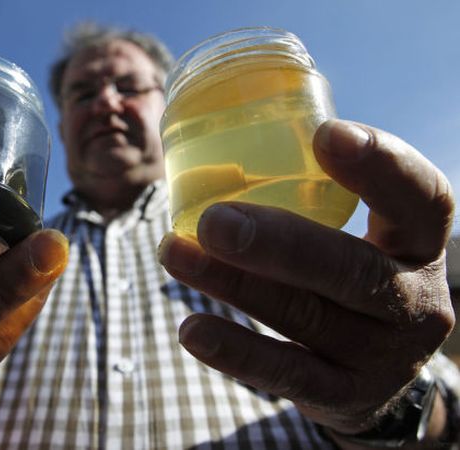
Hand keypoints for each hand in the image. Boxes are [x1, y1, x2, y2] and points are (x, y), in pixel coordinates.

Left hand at [158, 120, 454, 435]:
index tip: (326, 135)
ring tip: (173, 253)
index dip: (382, 165)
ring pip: (303, 314)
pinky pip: (285, 372)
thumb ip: (315, 205)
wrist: (382, 377)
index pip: (421, 199)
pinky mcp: (344, 394)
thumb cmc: (353, 281)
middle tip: (213, 221)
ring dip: (231, 284)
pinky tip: (191, 329)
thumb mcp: (361, 243)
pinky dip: (235, 350)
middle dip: (278, 242)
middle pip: (350, 268)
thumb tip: (216, 157)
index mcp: (419, 245)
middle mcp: (412, 300)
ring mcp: (382, 355)